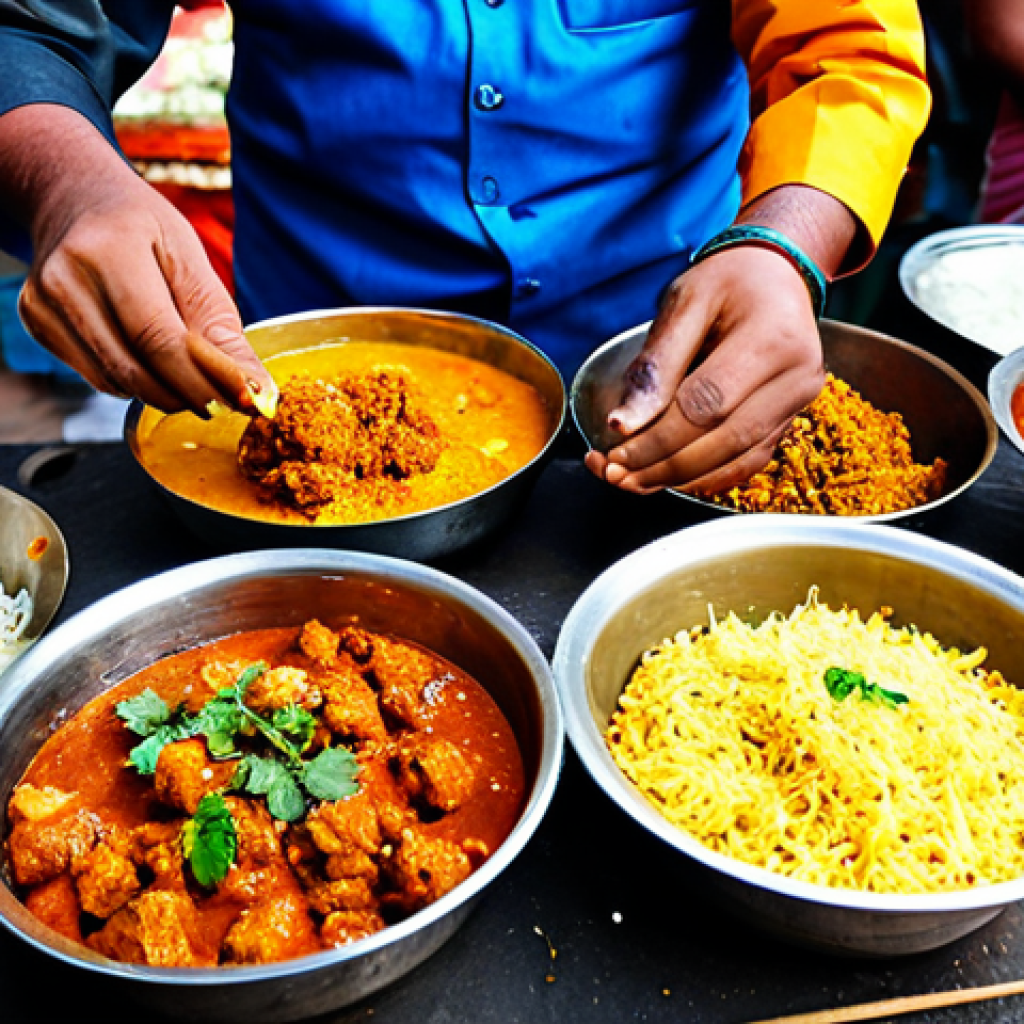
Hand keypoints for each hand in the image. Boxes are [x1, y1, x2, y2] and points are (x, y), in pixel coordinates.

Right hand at [4, 105, 271, 413]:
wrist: (75, 198)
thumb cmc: (144, 228)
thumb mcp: (191, 259)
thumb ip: (220, 327)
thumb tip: (257, 390)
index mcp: (110, 248)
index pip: (159, 337)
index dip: (203, 379)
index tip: (243, 401)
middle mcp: (66, 276)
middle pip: (135, 366)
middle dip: (188, 394)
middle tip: (224, 402)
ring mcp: (43, 302)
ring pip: (116, 379)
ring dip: (164, 392)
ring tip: (193, 381)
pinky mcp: (36, 322)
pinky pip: (98, 376)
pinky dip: (134, 381)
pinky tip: (150, 362)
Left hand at [584, 245, 824, 494]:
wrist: (777, 274)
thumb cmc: (728, 280)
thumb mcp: (685, 302)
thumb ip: (655, 364)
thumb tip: (623, 425)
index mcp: (773, 338)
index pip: (707, 404)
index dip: (657, 436)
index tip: (614, 449)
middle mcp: (797, 377)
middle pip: (724, 441)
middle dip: (663, 465)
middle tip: (615, 473)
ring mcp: (798, 402)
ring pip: (738, 461)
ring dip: (680, 479)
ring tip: (632, 481)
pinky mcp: (789, 419)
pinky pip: (747, 462)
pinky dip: (706, 477)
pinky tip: (667, 477)